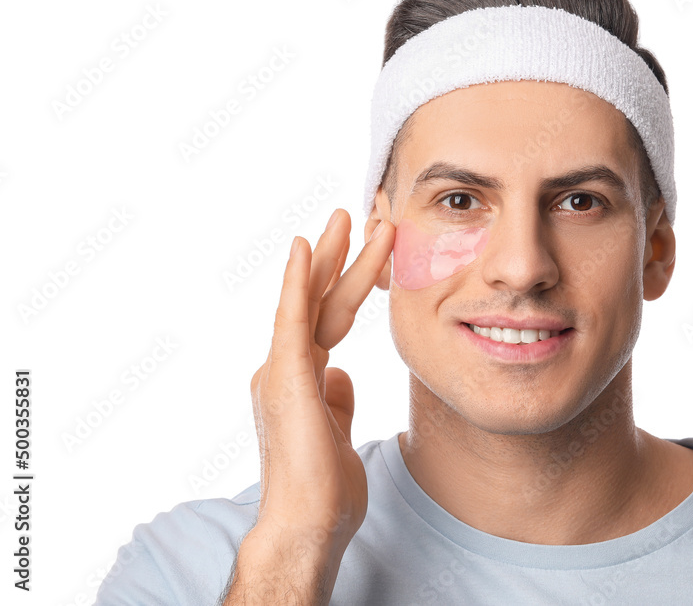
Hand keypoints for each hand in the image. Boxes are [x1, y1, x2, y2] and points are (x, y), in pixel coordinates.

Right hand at [247, 208, 394, 566]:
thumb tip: (340, 372)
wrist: (310, 522)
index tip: (366, 252)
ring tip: (347, 217)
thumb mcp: (338, 430)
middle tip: (355, 215)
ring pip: (310, 300)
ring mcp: (281, 370)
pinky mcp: (284, 377)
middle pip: (317, 300)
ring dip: (331, 256)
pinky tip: (304, 246)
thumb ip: (336, 396)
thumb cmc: (325, 488)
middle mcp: (285, 367)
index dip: (346, 284)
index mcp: (299, 378)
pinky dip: (296, 281)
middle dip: (338, 256)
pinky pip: (292, 319)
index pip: (327, 318)